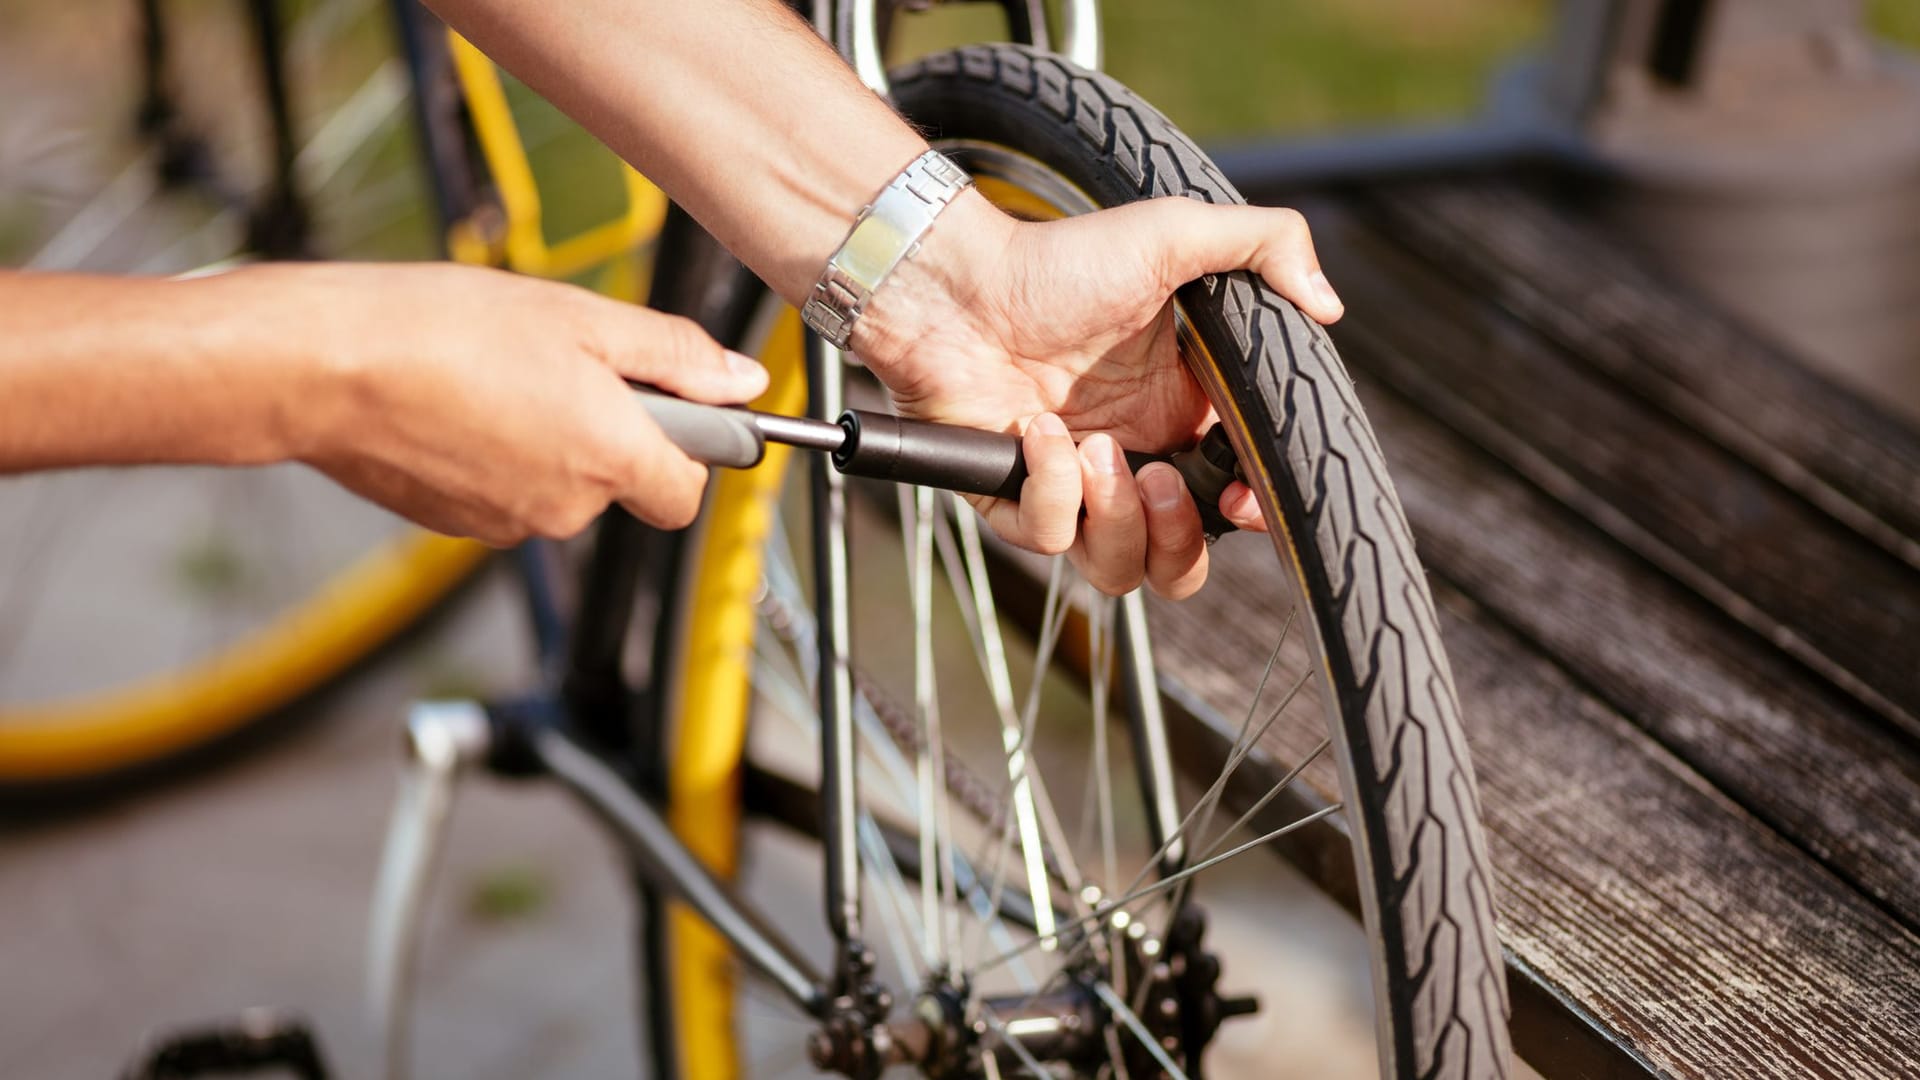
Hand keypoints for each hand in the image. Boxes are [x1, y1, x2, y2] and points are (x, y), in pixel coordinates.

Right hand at [271, 263, 765, 544]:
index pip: (686, 491)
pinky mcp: (454, 525)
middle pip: (619, 484)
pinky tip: (459, 405)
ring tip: (495, 377)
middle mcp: (566, 508)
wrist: (324, 366)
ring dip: (546, 440)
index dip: (685, 447)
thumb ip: (675, 356)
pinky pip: (502, 492)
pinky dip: (494, 455)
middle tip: (560, 365)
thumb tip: (743, 382)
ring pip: (557, 488)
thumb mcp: (582, 318)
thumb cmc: (444, 330)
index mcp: (611, 457)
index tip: (670, 406)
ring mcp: (506, 524)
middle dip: (606, 433)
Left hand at [854, 192, 1343, 598]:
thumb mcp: (1175, 234)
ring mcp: (1070, 486)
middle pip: (1178, 561)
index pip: (1233, 500)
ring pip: (1117, 570)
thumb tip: (1332, 306)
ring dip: (1117, 522)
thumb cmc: (1058, 258)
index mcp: (1181, 415)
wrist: (956, 279)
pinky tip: (1037, 429)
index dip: (1249, 517)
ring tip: (1096, 452)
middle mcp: (1131, 460)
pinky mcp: (1012, 498)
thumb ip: (1266, 246)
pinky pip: (1047, 538)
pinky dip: (1049, 489)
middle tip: (1159, 479)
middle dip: (1180, 541)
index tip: (1242, 501)